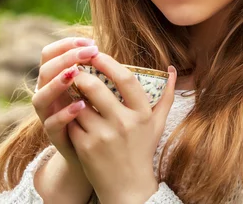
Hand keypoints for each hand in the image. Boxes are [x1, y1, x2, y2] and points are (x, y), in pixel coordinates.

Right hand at [32, 37, 99, 169]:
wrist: (95, 154)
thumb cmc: (98, 117)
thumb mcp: (98, 91)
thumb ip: (98, 72)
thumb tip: (110, 50)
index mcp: (56, 80)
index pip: (50, 54)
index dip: (66, 44)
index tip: (90, 41)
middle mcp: (48, 95)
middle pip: (45, 70)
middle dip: (66, 58)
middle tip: (90, 52)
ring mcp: (48, 116)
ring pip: (39, 97)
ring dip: (56, 83)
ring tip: (75, 74)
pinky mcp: (54, 136)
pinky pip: (51, 124)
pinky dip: (64, 113)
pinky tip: (81, 106)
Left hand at [67, 52, 177, 203]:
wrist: (128, 189)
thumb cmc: (142, 150)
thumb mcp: (158, 124)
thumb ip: (167, 95)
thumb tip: (173, 69)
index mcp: (142, 114)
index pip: (126, 78)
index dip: (108, 62)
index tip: (96, 54)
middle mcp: (124, 123)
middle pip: (96, 87)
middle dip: (82, 74)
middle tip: (76, 68)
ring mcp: (103, 136)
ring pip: (79, 103)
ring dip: (72, 94)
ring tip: (70, 88)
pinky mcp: (86, 147)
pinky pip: (71, 121)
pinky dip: (68, 114)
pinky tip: (69, 111)